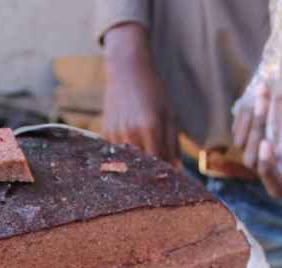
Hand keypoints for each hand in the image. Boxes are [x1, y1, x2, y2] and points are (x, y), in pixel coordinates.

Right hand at [102, 23, 179, 164]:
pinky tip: (131, 148)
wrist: (126, 70)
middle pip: (142, 168)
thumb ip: (172, 145)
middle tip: (158, 178)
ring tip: (144, 162)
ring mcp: (115, 135)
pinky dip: (125, 158)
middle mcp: (130, 134)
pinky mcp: (105, 136)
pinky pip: (117, 156)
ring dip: (137, 167)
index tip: (171, 183)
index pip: (159, 164)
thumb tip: (177, 171)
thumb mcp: (169, 115)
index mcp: (150, 128)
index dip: (165, 176)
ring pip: (128, 164)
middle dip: (150, 175)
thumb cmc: (153, 91)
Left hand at [233, 85, 281, 197]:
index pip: (274, 186)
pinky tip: (259, 92)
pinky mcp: (247, 138)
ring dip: (251, 117)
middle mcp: (268, 170)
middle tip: (265, 104)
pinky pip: (238, 129)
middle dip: (257, 130)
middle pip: (252, 160)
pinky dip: (246, 111)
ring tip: (264, 92)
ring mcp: (255, 154)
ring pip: (242, 142)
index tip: (267, 143)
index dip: (267, 167)